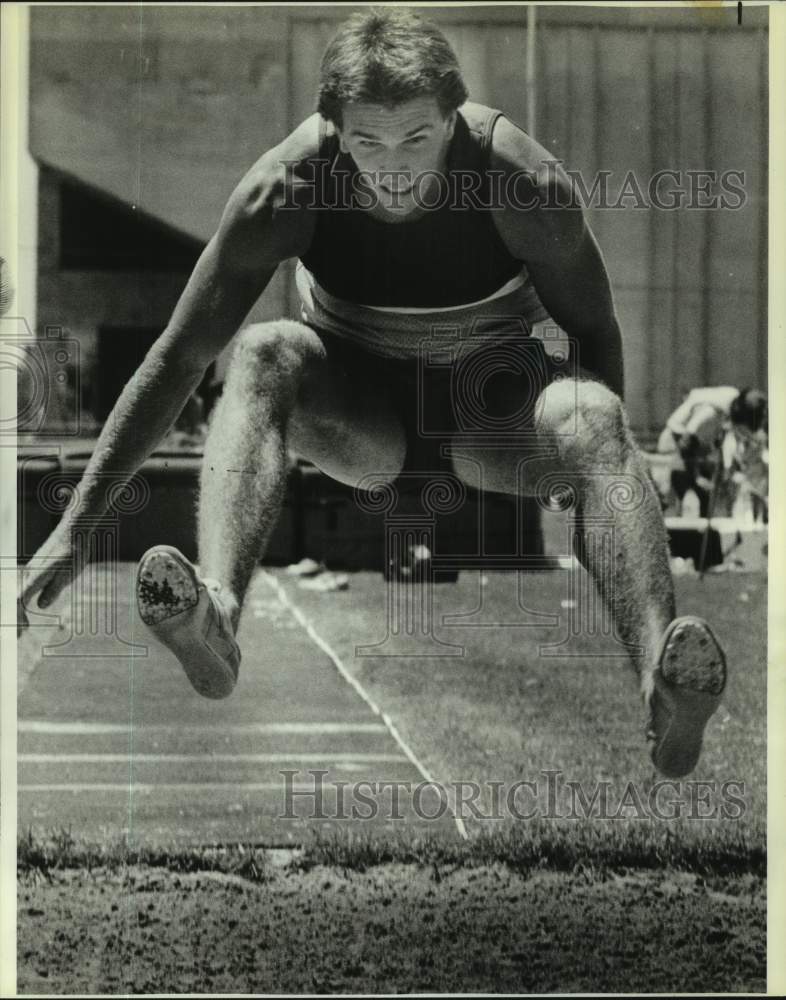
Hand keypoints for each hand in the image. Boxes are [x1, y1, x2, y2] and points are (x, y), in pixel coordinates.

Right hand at [16, 521, 91, 636]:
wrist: (73, 531)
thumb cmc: (73, 552)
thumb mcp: (67, 573)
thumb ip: (53, 590)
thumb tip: (39, 605)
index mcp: (34, 578)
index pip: (18, 602)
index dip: (16, 618)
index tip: (20, 632)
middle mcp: (28, 575)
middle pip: (13, 600)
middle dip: (13, 619)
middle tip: (16, 637)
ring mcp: (30, 572)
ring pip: (17, 595)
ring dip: (17, 612)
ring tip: (21, 629)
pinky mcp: (35, 570)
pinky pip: (23, 589)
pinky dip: (21, 603)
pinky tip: (26, 612)